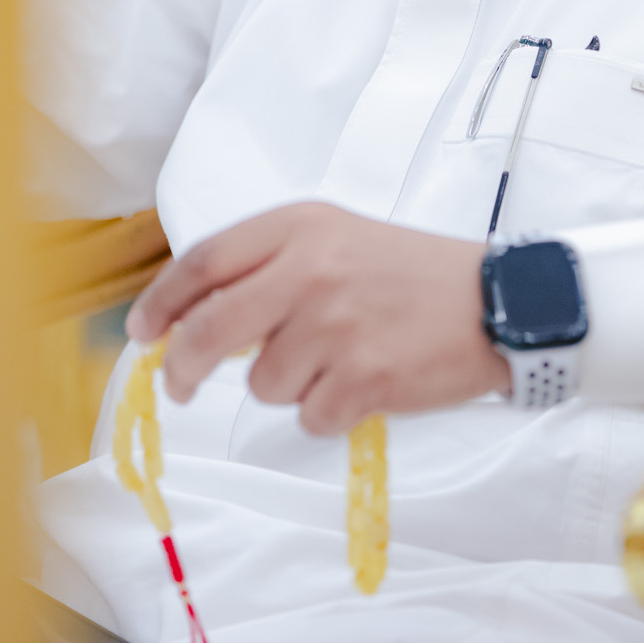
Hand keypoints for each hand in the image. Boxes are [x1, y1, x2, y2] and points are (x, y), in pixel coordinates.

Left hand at [125, 201, 509, 433]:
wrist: (498, 301)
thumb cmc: (412, 273)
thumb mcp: (338, 238)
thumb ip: (270, 264)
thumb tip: (193, 317)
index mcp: (300, 227)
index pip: (204, 262)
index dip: (162, 302)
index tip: (144, 331)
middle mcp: (311, 270)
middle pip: (210, 329)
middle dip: (183, 366)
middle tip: (180, 384)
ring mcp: (336, 325)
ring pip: (263, 382)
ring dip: (289, 385)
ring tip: (340, 361)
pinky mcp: (363, 377)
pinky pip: (309, 416)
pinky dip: (329, 411)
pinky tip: (365, 383)